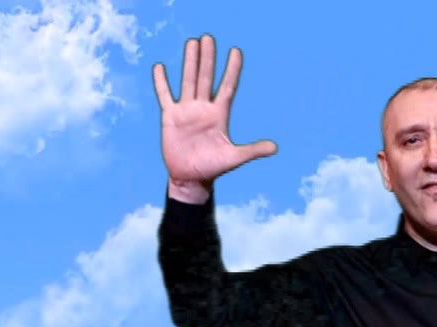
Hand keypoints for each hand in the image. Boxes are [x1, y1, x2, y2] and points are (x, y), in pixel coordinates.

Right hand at [152, 34, 276, 194]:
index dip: (232, 69)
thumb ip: (253, 150)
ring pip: (188, 81)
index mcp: (220, 115)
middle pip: (206, 78)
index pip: (227, 87)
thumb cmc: (213, 168)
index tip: (236, 51)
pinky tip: (160, 67)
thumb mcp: (234, 158)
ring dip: (189, 62)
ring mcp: (186, 111)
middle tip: (208, 38)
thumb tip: (275, 148)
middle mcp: (203, 108)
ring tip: (192, 43)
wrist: (191, 178)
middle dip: (208, 58)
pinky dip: (161, 82)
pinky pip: (165, 95)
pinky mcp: (170, 117)